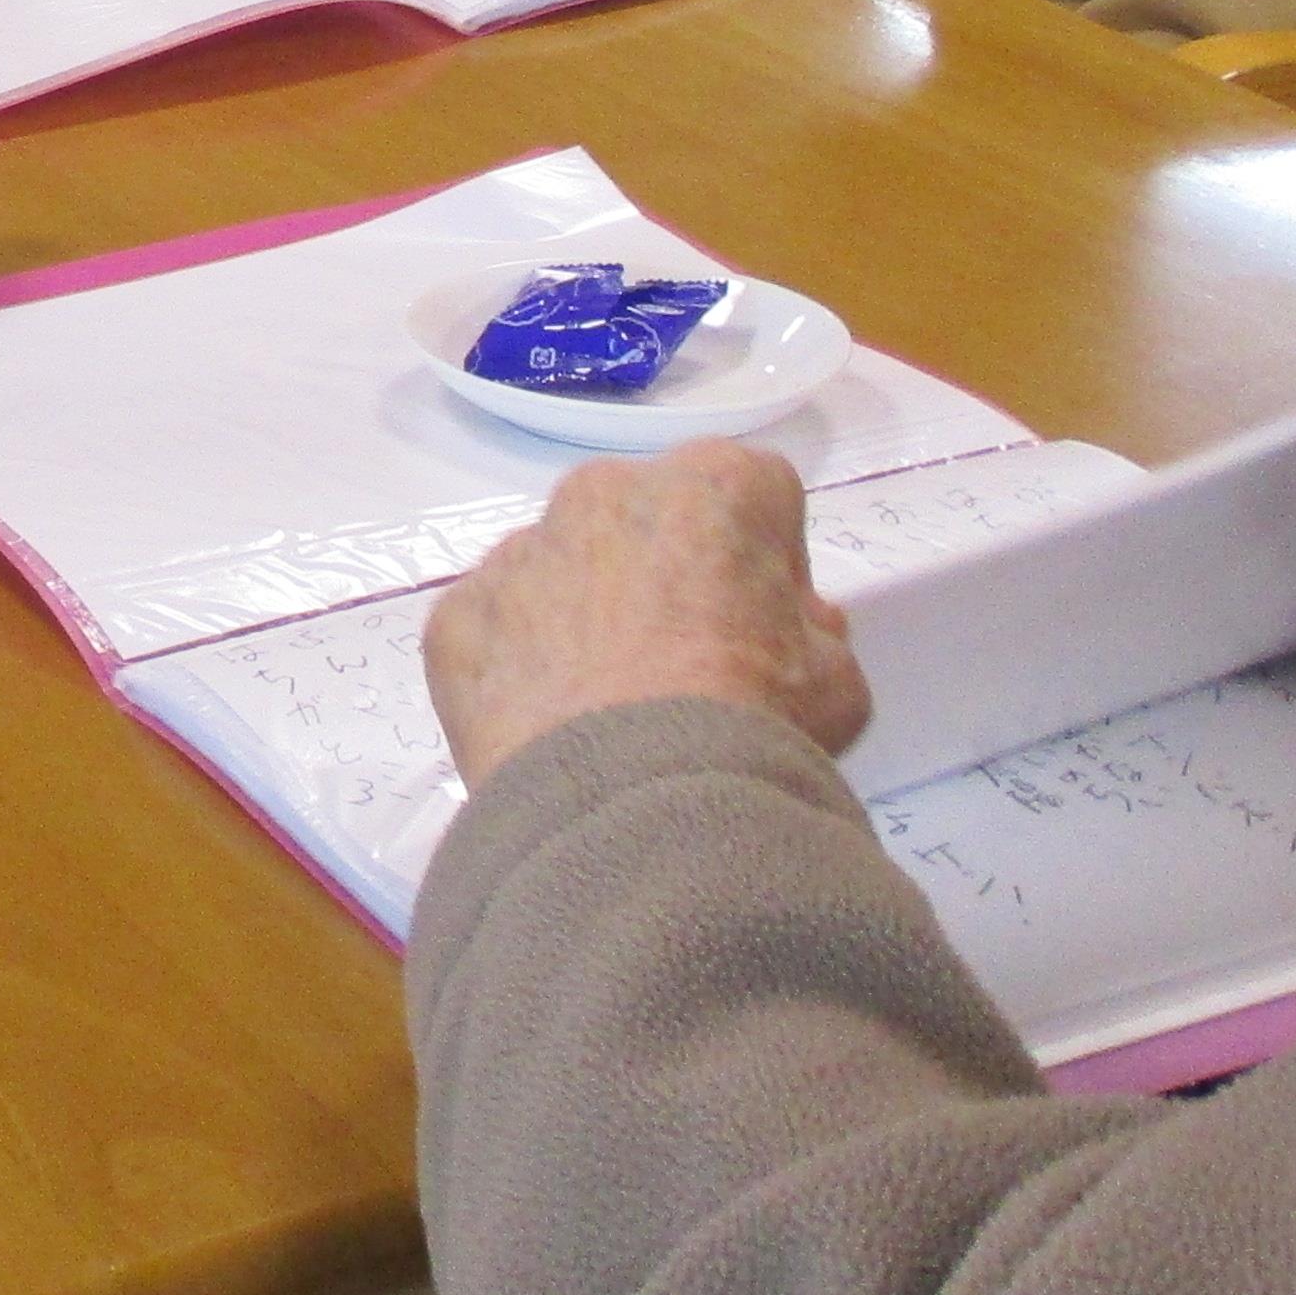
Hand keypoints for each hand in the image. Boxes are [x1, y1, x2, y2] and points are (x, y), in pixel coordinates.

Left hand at [422, 441, 870, 782]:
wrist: (632, 810)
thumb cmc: (752, 730)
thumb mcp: (838, 684)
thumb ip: (814, 632)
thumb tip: (788, 625)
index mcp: (714, 484)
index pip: (752, 499)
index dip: (764, 567)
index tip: (764, 630)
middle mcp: (606, 490)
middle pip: (647, 522)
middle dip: (665, 576)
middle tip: (683, 670)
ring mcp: (519, 549)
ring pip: (562, 568)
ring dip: (583, 617)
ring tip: (609, 711)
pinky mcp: (456, 613)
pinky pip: (499, 629)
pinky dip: (520, 670)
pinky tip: (551, 733)